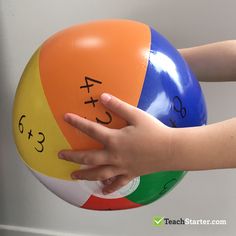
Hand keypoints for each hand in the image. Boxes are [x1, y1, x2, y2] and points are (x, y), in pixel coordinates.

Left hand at [58, 93, 173, 194]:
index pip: (91, 130)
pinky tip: (103, 192)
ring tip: (73, 176)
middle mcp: (114, 155)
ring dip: (84, 175)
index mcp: (114, 139)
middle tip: (60, 156)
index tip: (65, 118)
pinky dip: (109, 188)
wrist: (170, 150)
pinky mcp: (130, 174)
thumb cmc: (154, 131)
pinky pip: (118, 184)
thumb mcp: (136, 115)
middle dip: (73, 157)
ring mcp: (121, 167)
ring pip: (98, 174)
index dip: (77, 123)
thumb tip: (103, 96)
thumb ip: (118, 106)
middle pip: (89, 158)